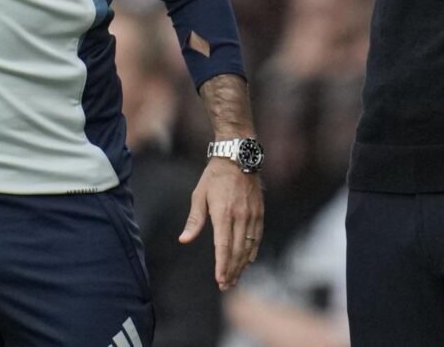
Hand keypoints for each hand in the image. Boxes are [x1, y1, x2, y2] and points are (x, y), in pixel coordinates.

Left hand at [179, 156, 262, 290]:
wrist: (238, 157)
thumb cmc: (214, 176)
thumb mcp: (199, 194)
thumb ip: (194, 219)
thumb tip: (184, 239)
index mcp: (223, 213)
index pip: (224, 246)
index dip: (222, 265)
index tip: (220, 279)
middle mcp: (240, 216)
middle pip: (237, 251)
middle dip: (232, 270)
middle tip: (226, 286)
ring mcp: (252, 215)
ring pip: (248, 247)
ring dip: (242, 265)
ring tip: (235, 279)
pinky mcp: (259, 213)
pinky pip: (257, 237)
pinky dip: (252, 252)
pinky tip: (248, 262)